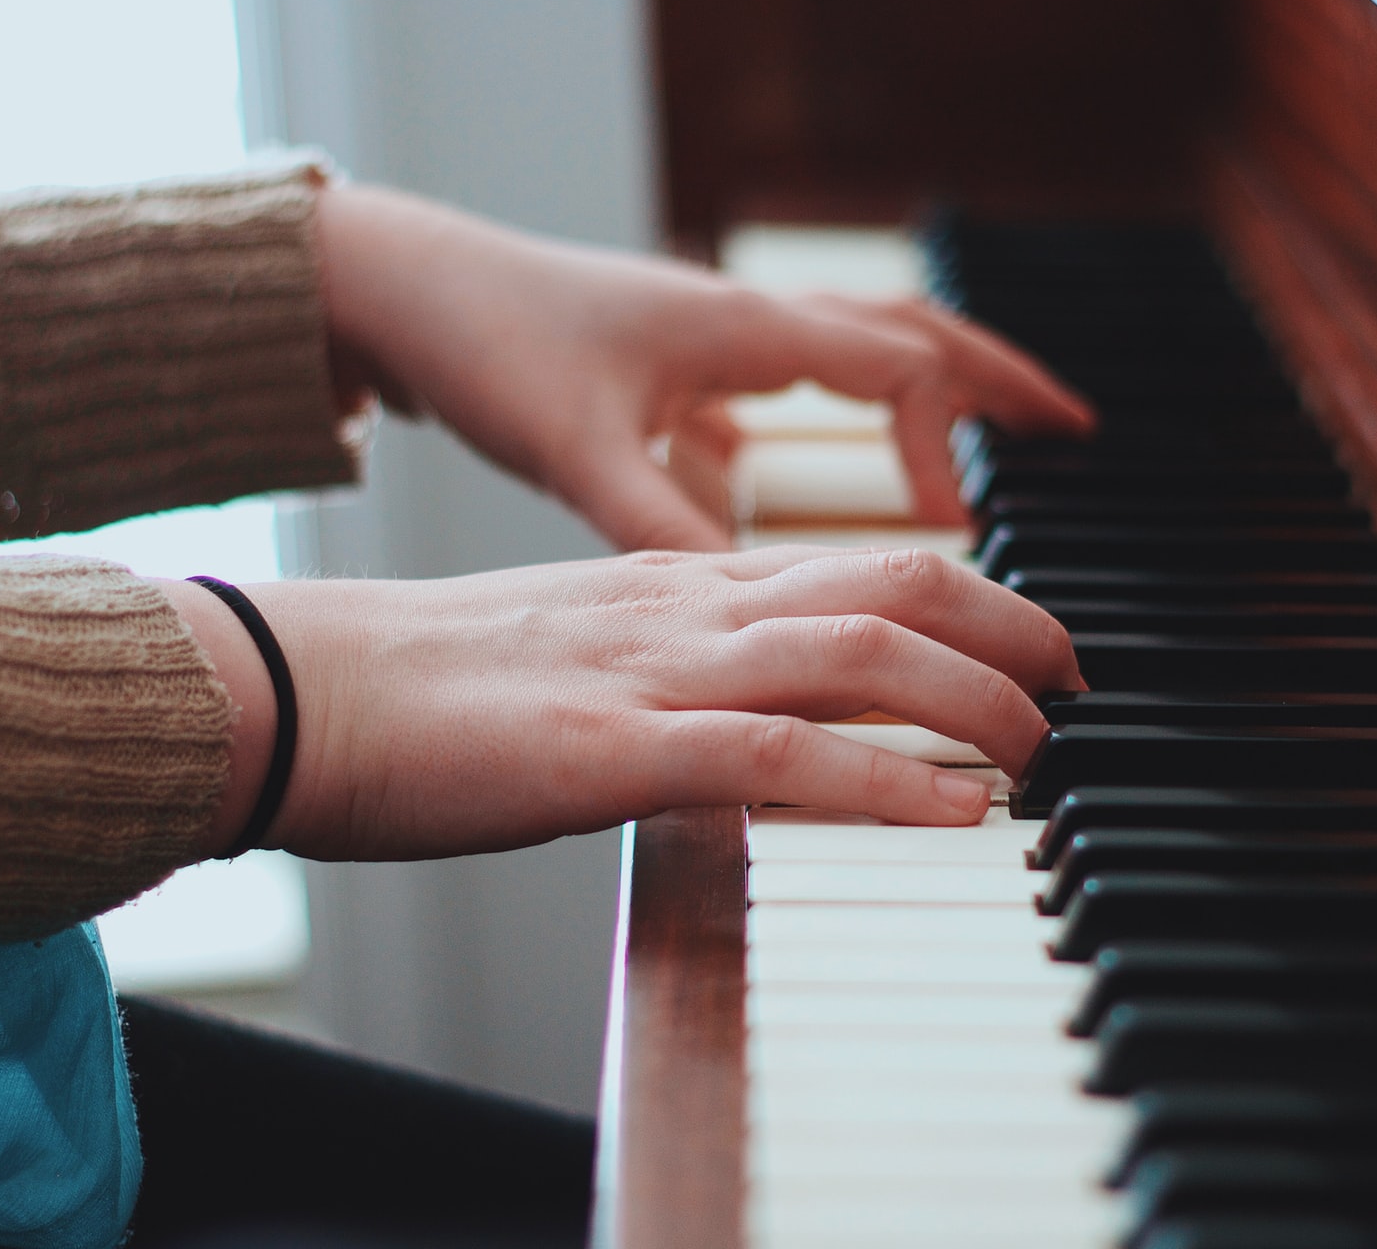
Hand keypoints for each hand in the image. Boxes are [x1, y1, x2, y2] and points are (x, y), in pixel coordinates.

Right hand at [160, 546, 1081, 860]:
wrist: (300, 685)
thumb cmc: (425, 684)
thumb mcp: (579, 651)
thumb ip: (673, 663)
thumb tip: (754, 716)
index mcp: (679, 581)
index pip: (861, 562)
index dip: (972, 594)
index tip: (1030, 642)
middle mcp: (686, 607)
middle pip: (895, 581)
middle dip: (1012, 626)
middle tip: (1077, 684)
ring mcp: (655, 673)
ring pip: (861, 655)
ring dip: (978, 699)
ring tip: (1044, 750)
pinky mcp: (611, 752)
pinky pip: (778, 756)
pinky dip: (885, 783)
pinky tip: (957, 814)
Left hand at [315, 185, 1094, 551]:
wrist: (406, 287)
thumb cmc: (488, 345)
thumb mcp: (578, 451)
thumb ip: (662, 526)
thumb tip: (747, 604)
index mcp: (745, 331)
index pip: (896, 372)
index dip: (946, 449)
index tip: (964, 529)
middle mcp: (747, 323)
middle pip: (910, 335)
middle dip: (998, 380)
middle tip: (1074, 429)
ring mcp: (717, 339)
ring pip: (858, 351)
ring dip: (932, 391)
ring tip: (989, 442)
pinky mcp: (679, 366)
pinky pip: (790, 381)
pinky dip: (837, 417)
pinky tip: (813, 468)